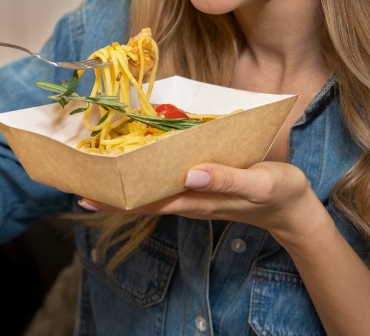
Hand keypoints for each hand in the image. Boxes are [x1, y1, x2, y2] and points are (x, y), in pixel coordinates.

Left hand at [81, 161, 322, 243]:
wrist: (293, 207)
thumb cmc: (278, 192)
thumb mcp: (258, 183)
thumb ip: (227, 178)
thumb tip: (190, 173)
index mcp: (197, 199)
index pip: (147, 201)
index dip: (116, 196)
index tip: (87, 189)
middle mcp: (188, 199)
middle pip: (141, 198)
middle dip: (110, 190)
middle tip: (76, 177)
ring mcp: (193, 194)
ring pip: (151, 191)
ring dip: (124, 182)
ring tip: (95, 168)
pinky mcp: (200, 185)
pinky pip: (166, 183)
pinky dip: (146, 174)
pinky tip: (135, 162)